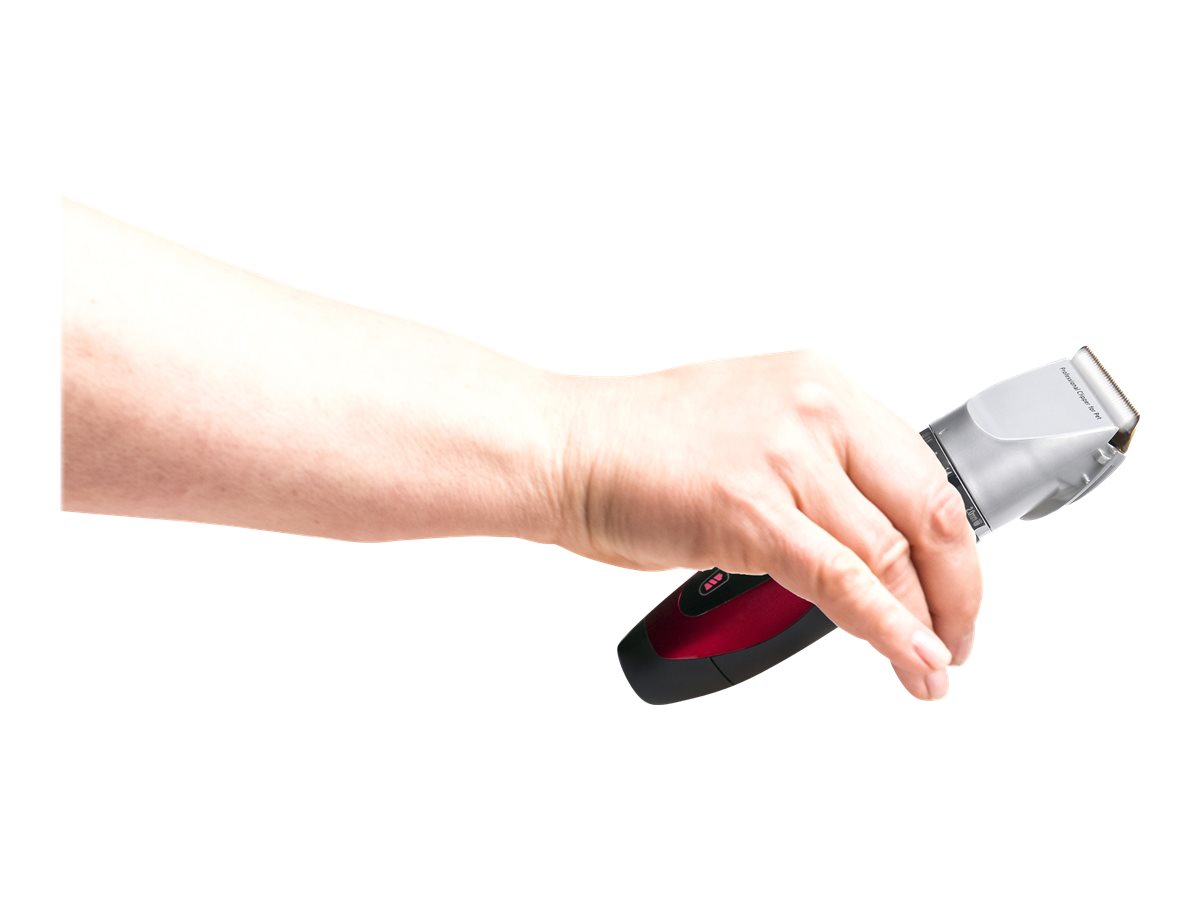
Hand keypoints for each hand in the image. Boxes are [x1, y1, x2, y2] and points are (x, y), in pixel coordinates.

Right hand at [552, 350, 982, 699]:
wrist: (562, 446)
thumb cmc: (637, 445)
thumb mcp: (750, 428)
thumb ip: (813, 468)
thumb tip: (859, 535)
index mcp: (820, 386)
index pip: (923, 470)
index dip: (953, 543)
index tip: (953, 585)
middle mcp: (813, 411)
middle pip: (927, 511)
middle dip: (957, 589)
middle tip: (956, 636)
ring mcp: (782, 457)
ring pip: (890, 554)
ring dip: (925, 624)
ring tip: (930, 666)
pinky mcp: (750, 511)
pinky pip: (844, 582)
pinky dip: (889, 631)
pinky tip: (913, 662)